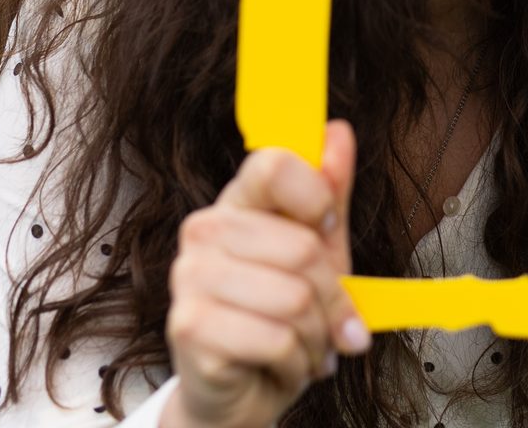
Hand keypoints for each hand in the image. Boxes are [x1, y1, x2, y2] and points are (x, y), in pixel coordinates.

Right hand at [161, 121, 369, 427]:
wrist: (240, 393)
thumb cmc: (278, 317)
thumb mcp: (319, 252)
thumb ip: (329, 195)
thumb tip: (337, 133)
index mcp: (236, 203)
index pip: (273, 165)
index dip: (317, 196)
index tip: (326, 226)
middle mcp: (204, 232)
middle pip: (302, 246)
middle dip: (331, 296)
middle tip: (324, 318)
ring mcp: (190, 279)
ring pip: (295, 298)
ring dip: (314, 336)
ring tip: (300, 344)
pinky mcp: (189, 327)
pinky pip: (277, 338)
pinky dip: (295, 362)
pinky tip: (279, 364)